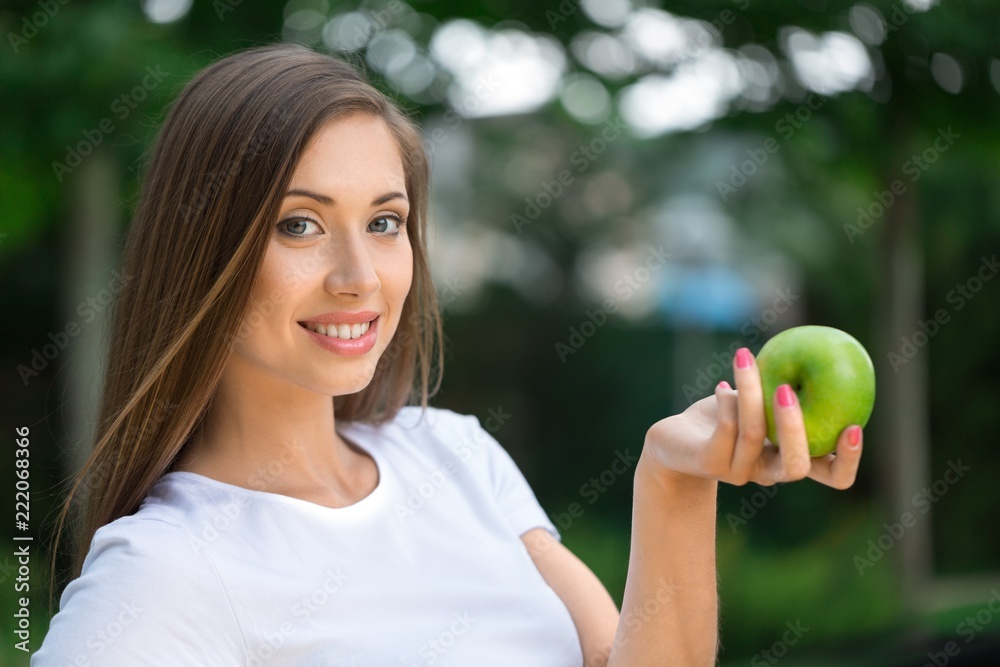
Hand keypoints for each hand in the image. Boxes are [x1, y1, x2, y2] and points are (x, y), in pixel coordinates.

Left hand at [640, 347, 862, 489]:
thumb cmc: (725, 415)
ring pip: (754, 434)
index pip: (833, 476)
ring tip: (744, 358)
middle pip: (795, 467)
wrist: (675, 441)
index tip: (853, 426)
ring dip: (750, 391)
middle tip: (788, 389)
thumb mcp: (761, 400)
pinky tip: (721, 385)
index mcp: (789, 458)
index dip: (849, 460)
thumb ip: (788, 386)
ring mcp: (738, 471)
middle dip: (795, 428)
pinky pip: (725, 428)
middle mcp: (768, 471)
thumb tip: (826, 348)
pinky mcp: (709, 463)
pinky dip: (726, 399)